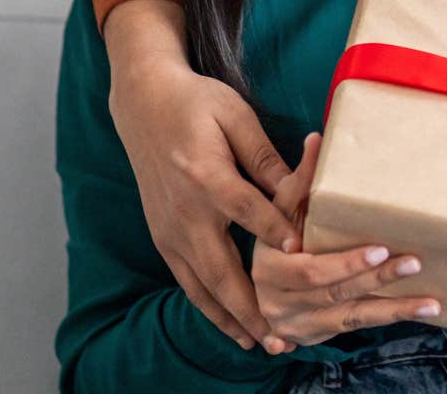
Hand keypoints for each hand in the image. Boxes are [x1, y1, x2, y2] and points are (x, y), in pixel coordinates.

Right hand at [104, 0, 302, 349]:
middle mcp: (184, 211)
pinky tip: (229, 324)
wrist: (143, 104)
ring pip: (200, 284)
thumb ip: (263, 155)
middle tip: (280, 334)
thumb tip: (299, 185)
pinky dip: (207, 306)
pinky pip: (186, 280)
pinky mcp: (161, 236)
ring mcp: (169, 229)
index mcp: (205, 175)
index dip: (274, 231)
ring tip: (260, 343)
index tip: (303, 254)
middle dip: (250, 306)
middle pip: (219, 267)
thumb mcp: (235, 115)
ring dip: (230, 317)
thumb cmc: (196, 103)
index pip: (245, 209)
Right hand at [252, 134, 440, 353]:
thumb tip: (317, 138)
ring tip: (431, 303)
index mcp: (271, 269)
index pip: (311, 270)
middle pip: (336, 293)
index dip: (346, 263)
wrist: (253, 289)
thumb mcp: (279, 211)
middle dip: (377, 279)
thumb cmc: (274, 237)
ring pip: (352, 318)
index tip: (380, 250)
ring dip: (393, 309)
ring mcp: (299, 324)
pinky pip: (356, 327)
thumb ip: (299, 181)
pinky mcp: (316, 336)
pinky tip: (420, 312)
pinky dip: (389, 319)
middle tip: (414, 262)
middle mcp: (281, 303)